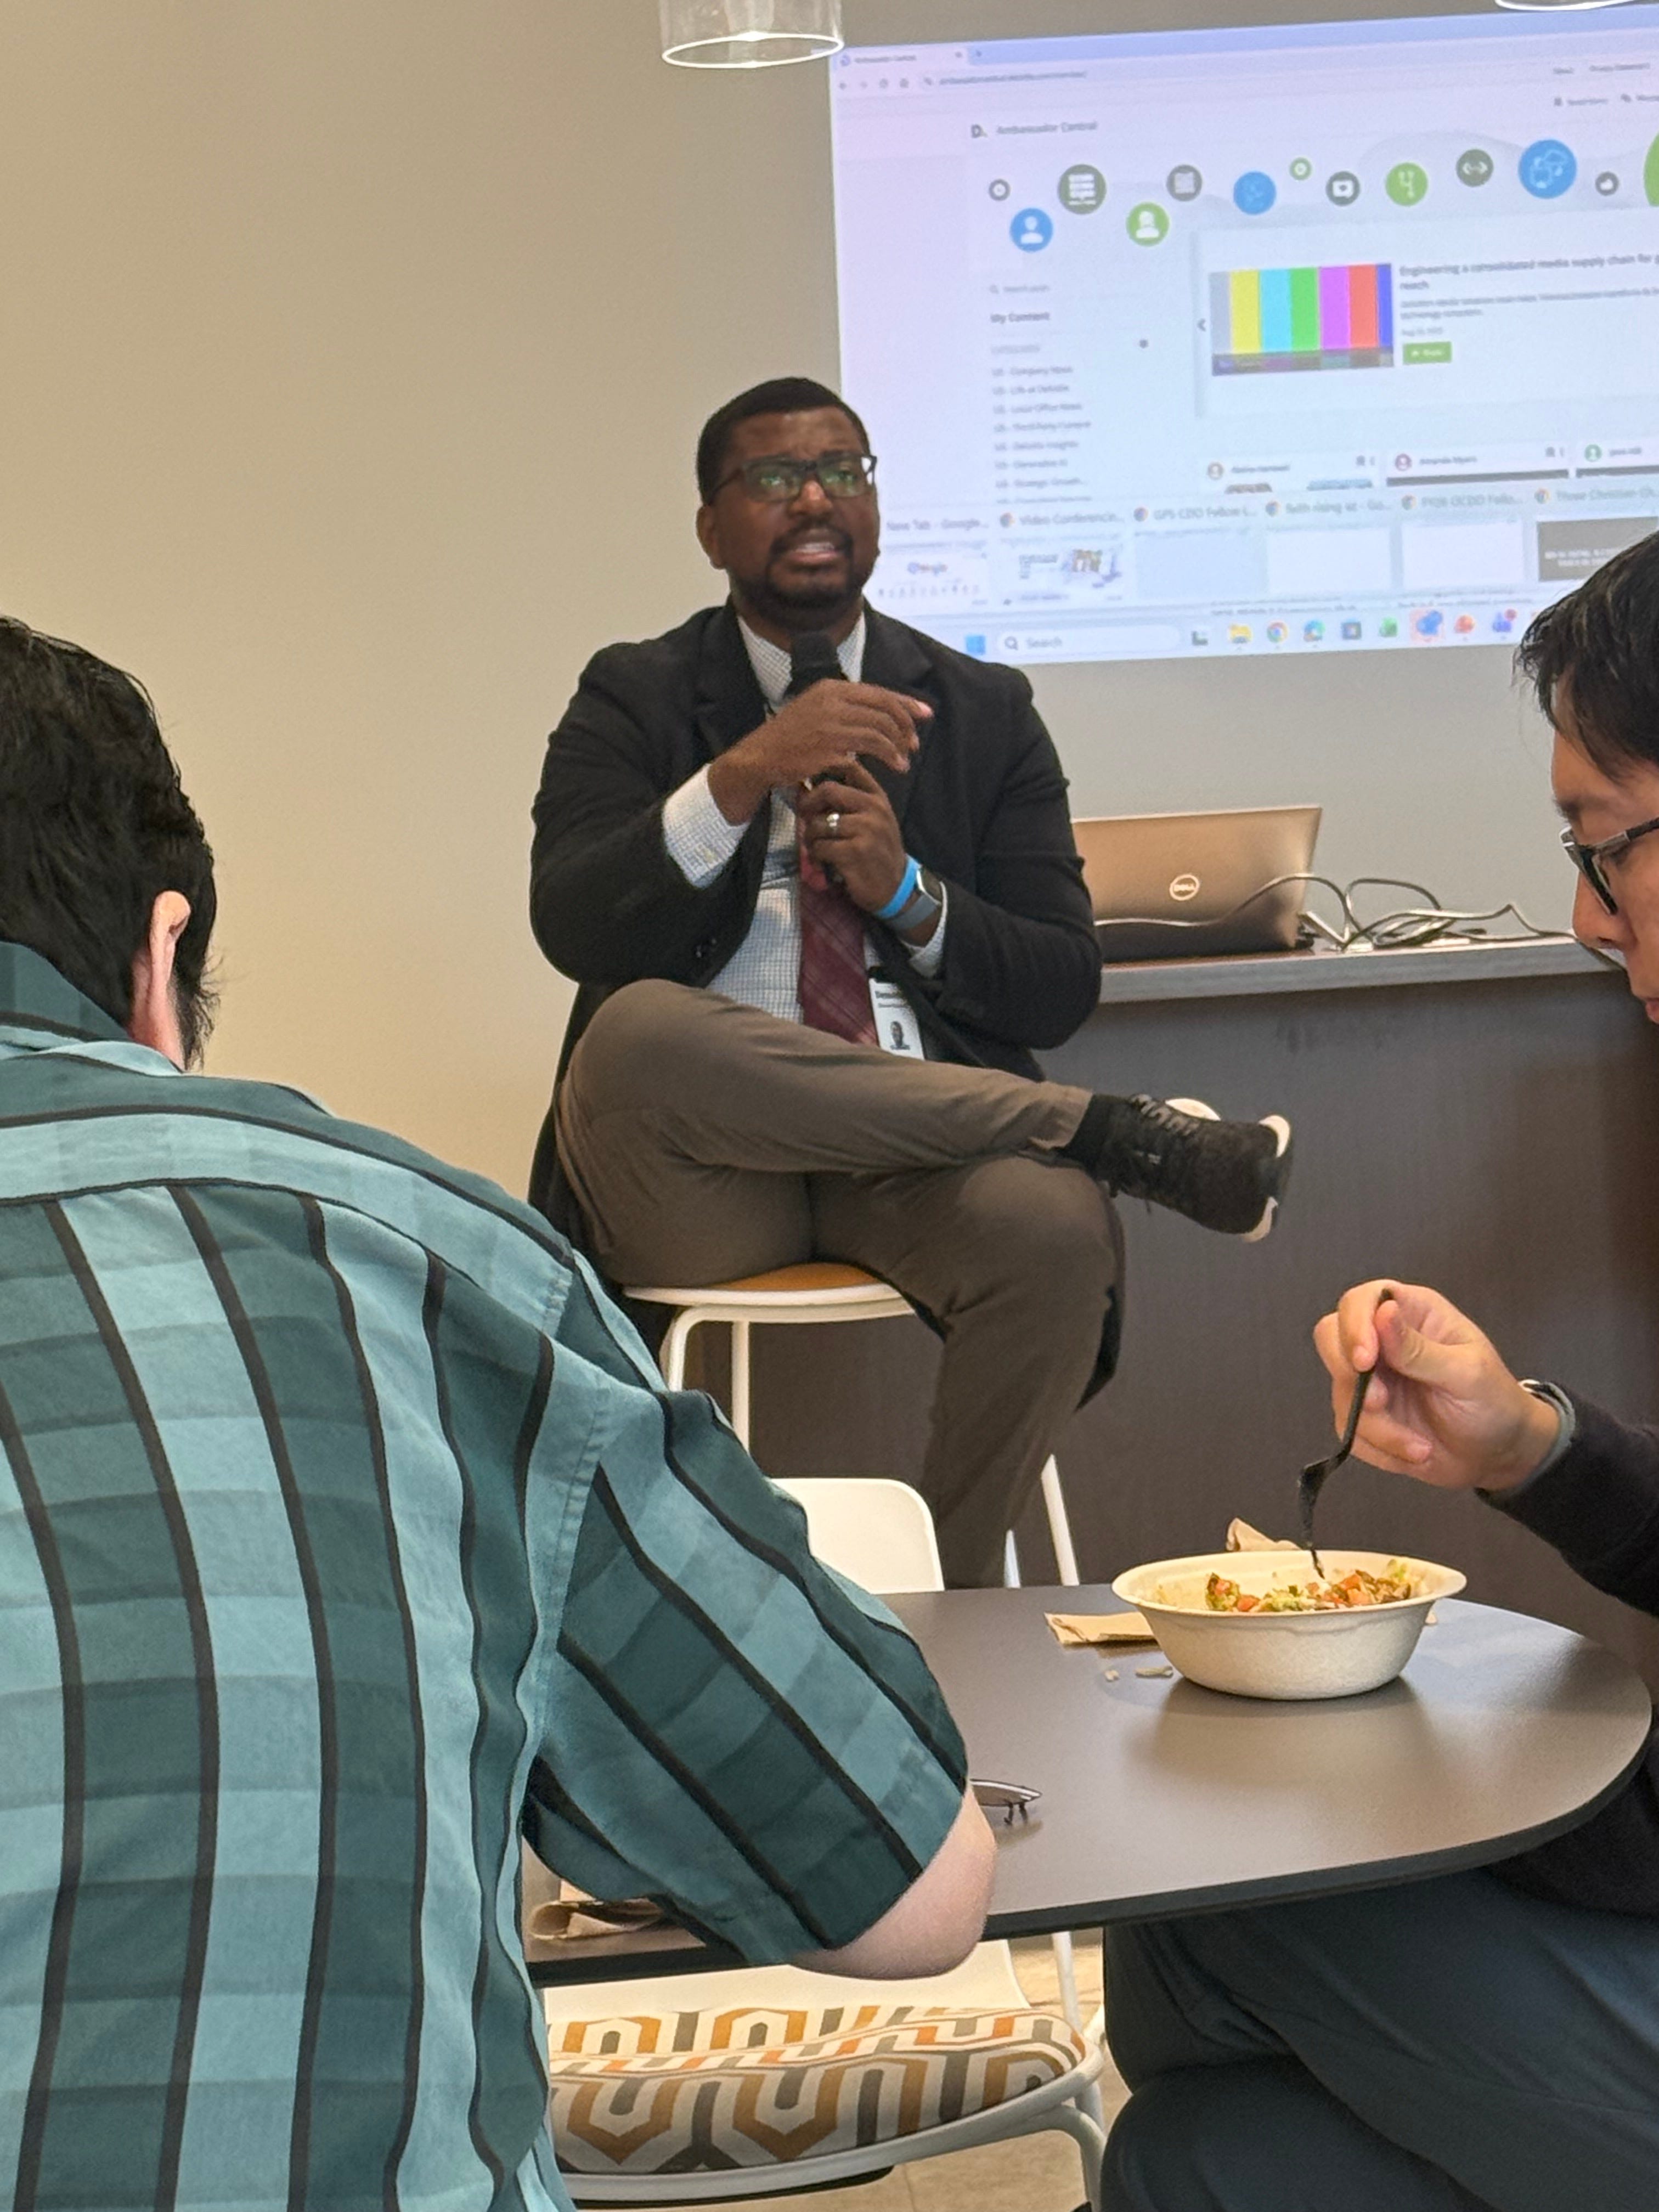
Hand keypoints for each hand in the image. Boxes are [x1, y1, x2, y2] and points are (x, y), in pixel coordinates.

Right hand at [707, 681, 930, 826]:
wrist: (759, 757)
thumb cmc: (790, 740)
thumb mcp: (815, 711)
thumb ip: (845, 709)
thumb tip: (879, 715)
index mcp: (830, 688)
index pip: (878, 692)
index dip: (906, 703)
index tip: (926, 715)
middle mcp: (831, 700)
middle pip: (884, 708)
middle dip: (905, 726)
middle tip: (913, 744)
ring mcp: (830, 723)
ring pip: (880, 729)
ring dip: (898, 746)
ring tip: (904, 762)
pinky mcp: (829, 746)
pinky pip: (869, 749)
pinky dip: (887, 757)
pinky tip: (893, 768)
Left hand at [796, 762, 908, 914]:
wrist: (896, 887)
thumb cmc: (878, 852)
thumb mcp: (874, 820)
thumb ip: (852, 802)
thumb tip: (809, 787)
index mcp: (878, 797)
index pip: (850, 767)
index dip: (824, 771)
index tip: (811, 788)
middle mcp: (874, 809)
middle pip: (828, 790)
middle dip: (809, 804)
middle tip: (805, 818)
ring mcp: (866, 830)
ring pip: (819, 822)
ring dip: (811, 837)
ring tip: (816, 847)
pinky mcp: (855, 852)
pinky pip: (820, 846)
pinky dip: (815, 855)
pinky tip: (821, 862)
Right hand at [1312, 1279, 1561, 1492]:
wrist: (1499, 1456)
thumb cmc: (1494, 1403)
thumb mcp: (1465, 1374)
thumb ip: (1419, 1349)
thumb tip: (1382, 1310)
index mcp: (1412, 1314)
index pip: (1360, 1300)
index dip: (1353, 1325)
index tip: (1365, 1361)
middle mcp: (1383, 1341)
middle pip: (1330, 1338)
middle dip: (1350, 1376)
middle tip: (1382, 1404)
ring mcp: (1370, 1379)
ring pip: (1340, 1393)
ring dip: (1378, 1429)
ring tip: (1421, 1449)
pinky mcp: (1363, 1416)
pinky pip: (1349, 1431)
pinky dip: (1379, 1449)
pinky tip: (1415, 1454)